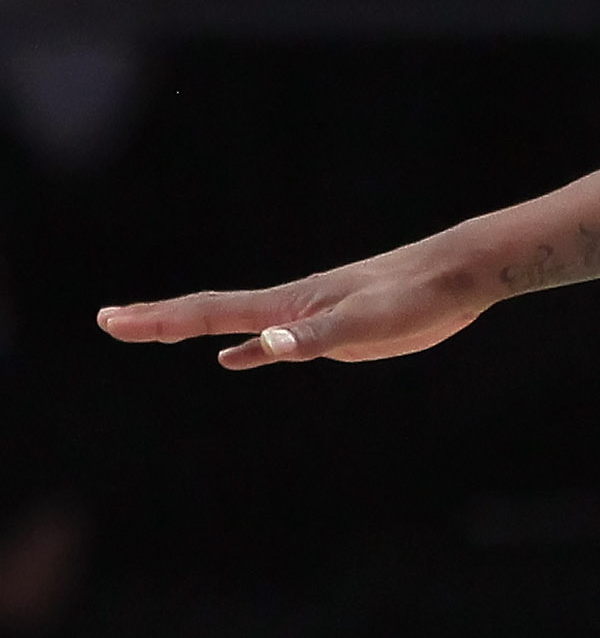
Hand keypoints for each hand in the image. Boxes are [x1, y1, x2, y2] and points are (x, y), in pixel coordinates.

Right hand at [95, 241, 489, 368]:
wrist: (453, 276)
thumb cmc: (414, 298)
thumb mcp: (366, 323)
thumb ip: (315, 337)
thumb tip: (261, 347)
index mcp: (287, 307)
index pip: (209, 315)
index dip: (158, 320)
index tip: (110, 320)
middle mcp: (289, 309)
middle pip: (210, 316)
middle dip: (157, 319)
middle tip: (107, 321)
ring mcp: (308, 319)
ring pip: (236, 327)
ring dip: (192, 331)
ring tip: (154, 331)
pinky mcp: (334, 332)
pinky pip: (277, 345)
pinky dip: (249, 352)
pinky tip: (234, 360)